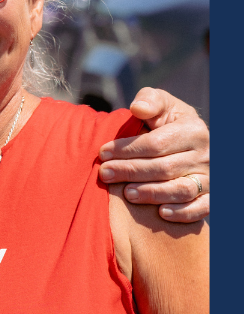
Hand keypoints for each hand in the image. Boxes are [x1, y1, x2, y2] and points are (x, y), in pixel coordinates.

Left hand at [98, 88, 208, 223]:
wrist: (186, 140)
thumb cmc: (166, 119)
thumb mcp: (159, 102)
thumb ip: (149, 100)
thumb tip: (137, 108)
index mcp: (193, 130)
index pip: (156, 144)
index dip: (127, 149)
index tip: (102, 153)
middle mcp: (205, 154)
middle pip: (165, 168)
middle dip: (131, 171)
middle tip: (105, 174)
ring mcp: (210, 176)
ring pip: (182, 189)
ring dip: (152, 193)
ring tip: (127, 193)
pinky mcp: (212, 196)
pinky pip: (202, 208)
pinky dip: (183, 212)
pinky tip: (161, 213)